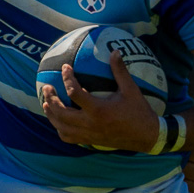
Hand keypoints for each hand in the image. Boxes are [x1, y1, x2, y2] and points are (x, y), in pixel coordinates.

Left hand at [39, 53, 161, 151]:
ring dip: (51, 116)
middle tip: (46, 87)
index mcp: (99, 110)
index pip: (75, 92)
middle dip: (51, 99)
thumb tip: (115, 51)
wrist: (147, 137)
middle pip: (61, 113)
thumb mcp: (131, 90)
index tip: (65, 67)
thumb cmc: (140, 112)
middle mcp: (90, 124)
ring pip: (62, 128)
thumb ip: (120, 71)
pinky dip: (61, 129)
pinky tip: (59, 121)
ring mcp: (89, 134)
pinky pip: (69, 138)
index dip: (67, 78)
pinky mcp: (90, 141)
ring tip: (46, 104)